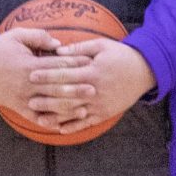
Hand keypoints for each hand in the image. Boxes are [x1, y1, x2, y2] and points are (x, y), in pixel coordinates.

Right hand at [0, 29, 94, 119]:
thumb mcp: (17, 36)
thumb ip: (39, 37)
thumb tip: (59, 44)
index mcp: (29, 66)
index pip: (56, 66)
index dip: (74, 65)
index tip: (89, 64)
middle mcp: (27, 84)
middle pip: (56, 88)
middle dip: (76, 90)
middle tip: (94, 90)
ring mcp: (22, 98)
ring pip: (49, 106)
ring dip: (67, 109)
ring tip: (84, 110)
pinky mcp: (18, 107)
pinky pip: (36, 118)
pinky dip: (50, 122)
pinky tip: (63, 124)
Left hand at [30, 38, 155, 134]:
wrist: (145, 71)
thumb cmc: (121, 55)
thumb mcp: (101, 45)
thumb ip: (78, 49)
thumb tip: (57, 50)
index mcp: (92, 72)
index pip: (64, 74)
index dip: (47, 75)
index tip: (31, 76)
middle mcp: (95, 90)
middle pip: (66, 96)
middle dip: (47, 98)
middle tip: (29, 100)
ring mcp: (100, 104)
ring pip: (74, 112)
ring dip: (56, 116)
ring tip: (39, 118)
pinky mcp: (105, 113)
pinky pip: (86, 123)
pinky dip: (73, 127)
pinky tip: (59, 129)